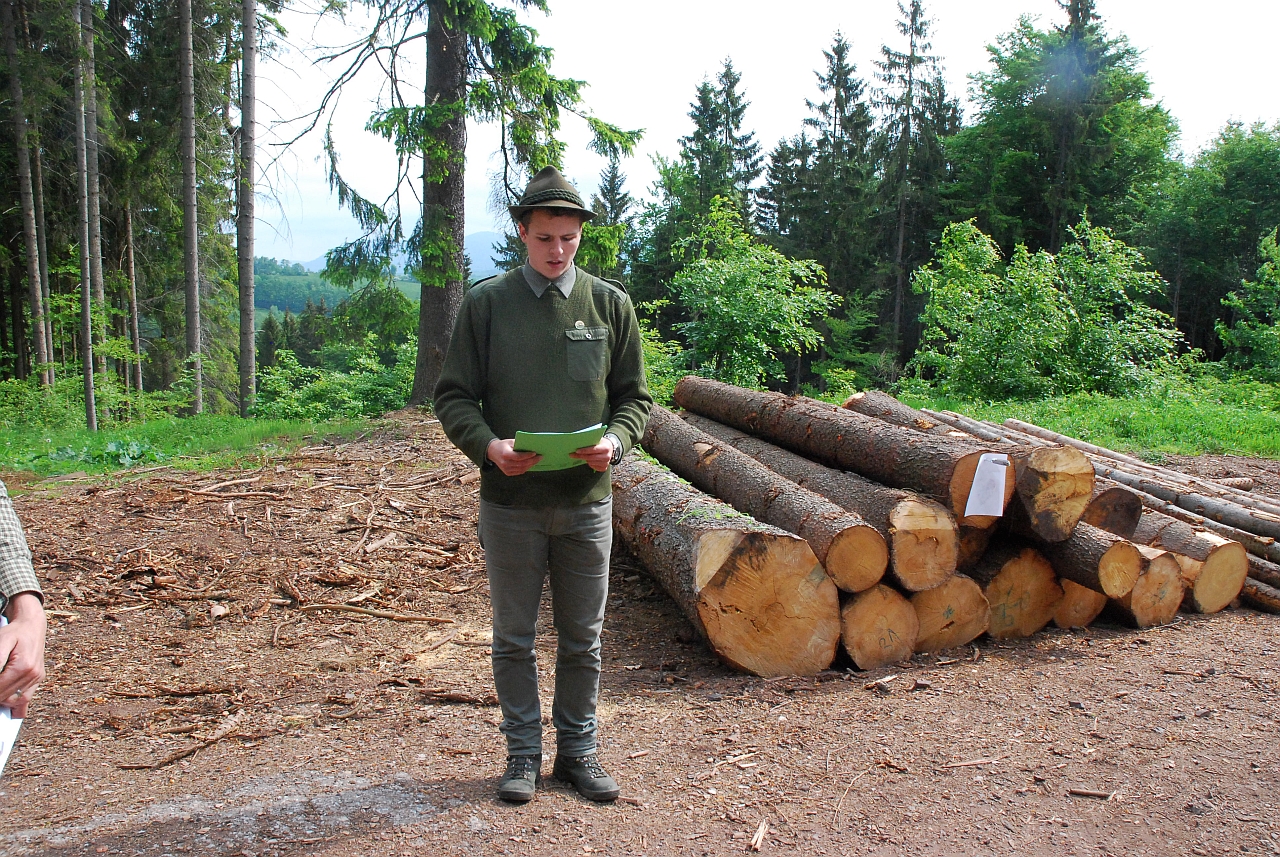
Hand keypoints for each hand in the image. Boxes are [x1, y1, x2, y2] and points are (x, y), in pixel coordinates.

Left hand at [0, 592, 45, 717]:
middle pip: (5, 697)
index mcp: (23, 667)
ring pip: (15, 700)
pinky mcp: (38, 678)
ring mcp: (37, 677)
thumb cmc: (14, 632)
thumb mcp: (0, 642)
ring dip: (3, 701)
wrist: (32, 625)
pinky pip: (26, 698)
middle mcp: (33, 674)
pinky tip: (10, 711)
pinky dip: (17, 706)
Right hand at [486, 438, 541, 476]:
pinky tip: (530, 464)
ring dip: (531, 465)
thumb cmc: (503, 445)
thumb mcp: (510, 441)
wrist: (492, 452)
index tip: (535, 453)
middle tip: (540, 457)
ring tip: (537, 460)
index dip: (527, 456)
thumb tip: (531, 446)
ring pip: (522, 469)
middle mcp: (505, 463)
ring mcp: (506, 469)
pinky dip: (526, 468)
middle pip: (522, 464)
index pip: (519, 456)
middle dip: (532, 460)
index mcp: (505, 454)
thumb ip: (520, 444)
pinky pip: (519, 471)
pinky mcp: (508, 473)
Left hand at [569, 437, 615, 472]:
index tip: (576, 451)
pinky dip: (590, 464)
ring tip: (582, 456)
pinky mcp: (604, 468)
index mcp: (605, 448)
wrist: (610, 448)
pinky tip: (589, 460)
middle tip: (572, 455)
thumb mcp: (598, 440)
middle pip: (591, 457)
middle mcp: (607, 456)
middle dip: (581, 456)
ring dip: (585, 459)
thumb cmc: (602, 443)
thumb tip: (578, 444)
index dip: (584, 451)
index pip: (593, 450)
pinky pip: (593, 467)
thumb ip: (591, 442)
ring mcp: (606, 463)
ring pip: (591, 463)